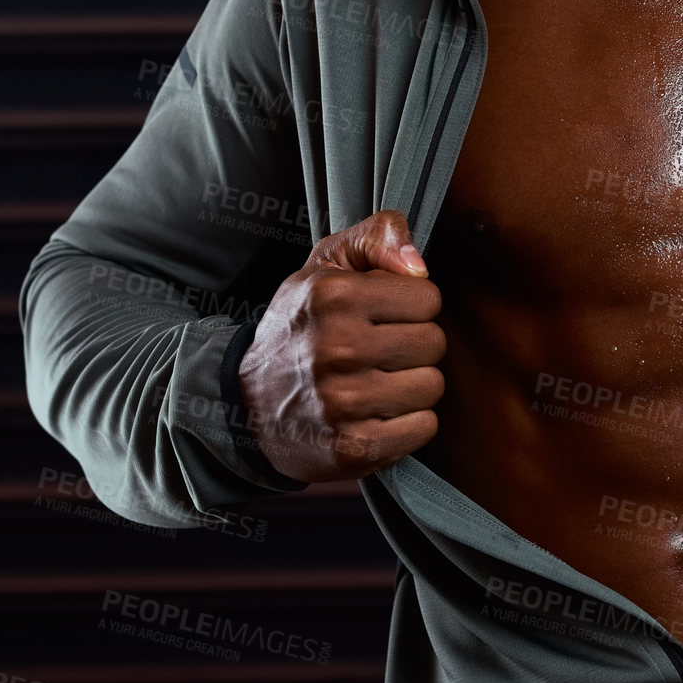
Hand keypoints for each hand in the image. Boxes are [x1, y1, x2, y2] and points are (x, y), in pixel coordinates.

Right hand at [240, 209, 445, 481]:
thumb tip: (419, 265)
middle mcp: (336, 347)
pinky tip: (377, 412)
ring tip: (376, 380)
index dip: (411, 304)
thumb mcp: (328, 263)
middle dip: (413, 344)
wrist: (249, 403)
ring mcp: (343, 402)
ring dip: (411, 384)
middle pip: (434, 343)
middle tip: (379, 350)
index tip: (382, 314)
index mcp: (331, 296)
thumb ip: (378, 236)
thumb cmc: (303, 325)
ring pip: (432, 386)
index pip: (428, 298)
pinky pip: (423, 428)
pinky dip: (408, 422)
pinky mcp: (353, 446)